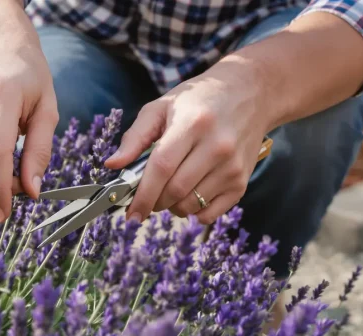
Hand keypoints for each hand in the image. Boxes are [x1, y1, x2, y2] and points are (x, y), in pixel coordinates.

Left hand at [104, 68, 269, 224]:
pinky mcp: (242, 182)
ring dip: (171, 207)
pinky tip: (188, 196)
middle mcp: (217, 146)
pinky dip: (192, 213)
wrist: (250, 94)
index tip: (129, 213)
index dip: (142, 194)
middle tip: (147, 196)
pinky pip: (210, 214)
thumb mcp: (162, 107)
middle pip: (175, 190)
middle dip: (153, 202)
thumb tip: (112, 165)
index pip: (161, 167)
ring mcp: (232, 167)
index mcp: (193, 124)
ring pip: (190, 205)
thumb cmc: (198, 101)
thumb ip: (135, 137)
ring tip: (168, 191)